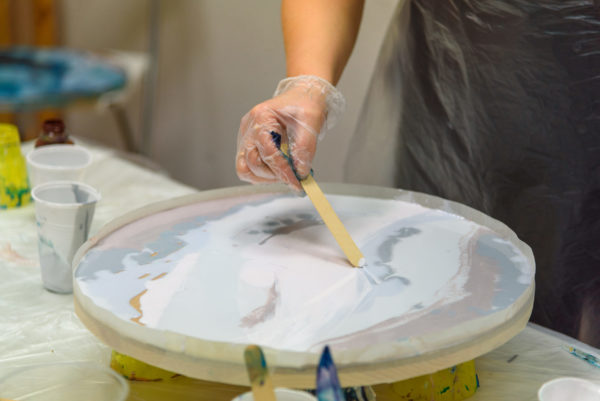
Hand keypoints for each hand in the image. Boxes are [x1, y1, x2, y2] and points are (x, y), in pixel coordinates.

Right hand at [236, 75, 344, 191]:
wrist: (301, 97)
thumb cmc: (305, 104)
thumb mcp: (311, 122)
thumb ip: (305, 148)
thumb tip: (300, 171)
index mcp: (262, 116)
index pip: (268, 151)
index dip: (282, 170)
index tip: (296, 182)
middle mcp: (249, 127)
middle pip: (252, 162)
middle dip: (274, 175)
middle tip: (293, 179)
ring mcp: (246, 136)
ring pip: (245, 168)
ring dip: (265, 178)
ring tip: (285, 174)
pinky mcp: (248, 144)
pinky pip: (247, 167)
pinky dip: (262, 174)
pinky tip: (278, 171)